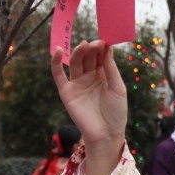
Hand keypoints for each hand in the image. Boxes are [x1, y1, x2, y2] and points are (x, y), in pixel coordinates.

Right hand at [51, 41, 126, 155]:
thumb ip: (111, 69)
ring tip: (85, 45)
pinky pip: (58, 75)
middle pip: (88, 57)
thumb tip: (107, 48)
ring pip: (75, 63)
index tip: (105, 40)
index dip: (102, 48)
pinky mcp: (66, 91)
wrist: (107, 133)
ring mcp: (77, 83)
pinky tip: (59, 51)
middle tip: (96, 43)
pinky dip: (56, 62)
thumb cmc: (116, 112)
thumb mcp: (118, 88)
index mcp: (103, 75)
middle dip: (91, 49)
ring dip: (79, 52)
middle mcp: (89, 76)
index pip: (100, 56)